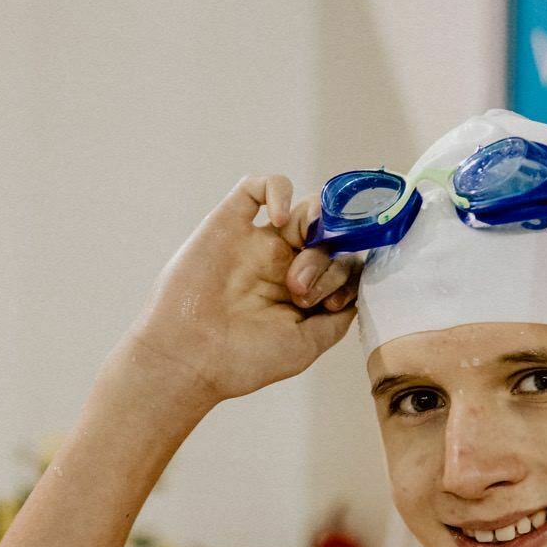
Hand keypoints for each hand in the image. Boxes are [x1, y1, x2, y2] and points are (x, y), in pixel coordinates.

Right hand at [128, 174, 358, 404]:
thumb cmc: (242, 360)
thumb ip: (337, 318)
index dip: (347, 272)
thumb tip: (357, 291)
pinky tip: (280, 220)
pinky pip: (258, 186)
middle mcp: (281, 262)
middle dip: (326, 259)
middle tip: (300, 291)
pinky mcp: (228, 224)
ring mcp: (256, 242)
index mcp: (300, 290)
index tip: (332, 301)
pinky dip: (279, 191)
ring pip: (305, 208)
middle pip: (328, 235)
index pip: (342, 260)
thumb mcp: (305, 346)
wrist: (190, 357)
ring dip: (313, 227)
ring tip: (297, 259)